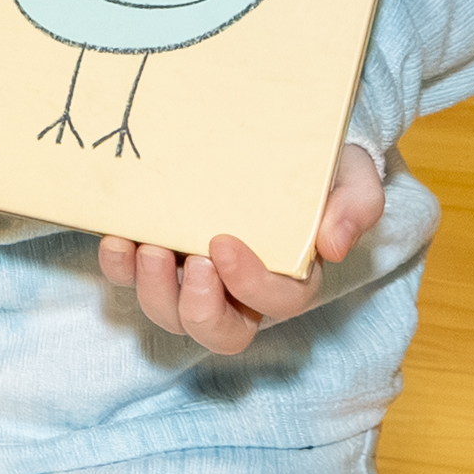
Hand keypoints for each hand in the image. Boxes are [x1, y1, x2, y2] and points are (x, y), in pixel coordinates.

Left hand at [103, 143, 384, 353]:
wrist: (278, 140)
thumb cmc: (320, 167)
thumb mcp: (352, 176)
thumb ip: (356, 207)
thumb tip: (333, 247)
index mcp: (291, 280)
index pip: (277, 304)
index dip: (250, 285)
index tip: (222, 243)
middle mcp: (240, 291)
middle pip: (218, 333)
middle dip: (198, 308)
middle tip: (191, 261)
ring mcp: (194, 279)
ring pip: (170, 315)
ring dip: (154, 290)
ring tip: (148, 246)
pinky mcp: (158, 259)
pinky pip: (131, 281)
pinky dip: (120, 268)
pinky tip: (117, 239)